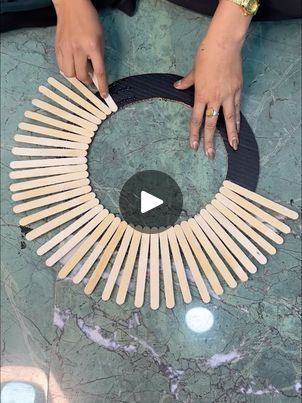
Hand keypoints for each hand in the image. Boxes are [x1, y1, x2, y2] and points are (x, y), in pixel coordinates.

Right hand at [53, 0, 107, 96]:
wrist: (71, 6)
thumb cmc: (89, 21)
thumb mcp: (100, 38)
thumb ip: (99, 56)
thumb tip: (96, 74)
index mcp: (93, 47)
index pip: (99, 72)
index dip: (102, 86)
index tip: (104, 94)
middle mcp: (79, 49)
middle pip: (82, 76)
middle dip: (87, 80)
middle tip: (89, 75)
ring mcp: (66, 49)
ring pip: (70, 74)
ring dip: (76, 75)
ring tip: (79, 68)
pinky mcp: (58, 48)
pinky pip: (61, 67)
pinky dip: (67, 69)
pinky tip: (71, 63)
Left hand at [174, 0, 251, 158]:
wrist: (224, 44)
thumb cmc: (206, 55)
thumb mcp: (193, 70)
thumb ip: (186, 82)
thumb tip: (177, 86)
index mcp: (201, 95)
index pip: (196, 120)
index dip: (194, 134)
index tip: (193, 146)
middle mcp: (214, 98)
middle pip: (212, 124)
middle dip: (210, 141)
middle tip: (211, 155)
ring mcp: (227, 95)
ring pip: (229, 119)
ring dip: (231, 134)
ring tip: (234, 146)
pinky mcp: (237, 90)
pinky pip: (237, 108)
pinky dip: (238, 119)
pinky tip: (239, 127)